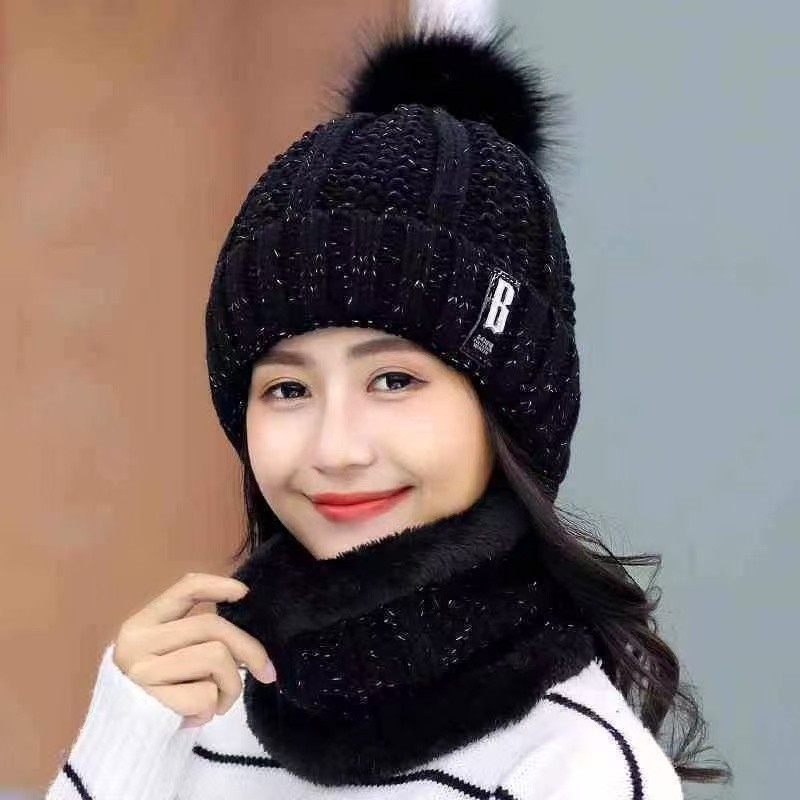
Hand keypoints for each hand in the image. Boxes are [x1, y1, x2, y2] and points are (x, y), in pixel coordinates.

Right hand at [112, 572, 275, 728]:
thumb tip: (247, 643)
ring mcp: (143, 670)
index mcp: (143, 623)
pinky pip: (205, 694)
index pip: (184, 589)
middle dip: (250, 650)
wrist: (120, 740)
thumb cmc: (155, 692)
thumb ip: (195, 639)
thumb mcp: (166, 655)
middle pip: (212, 626)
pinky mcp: (152, 701)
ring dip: (230, 686)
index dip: (217, 585)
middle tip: (267, 672)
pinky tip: (197, 716)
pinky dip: (211, 708)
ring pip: (216, 657)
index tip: (244, 593)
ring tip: (218, 702)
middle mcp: (138, 641)